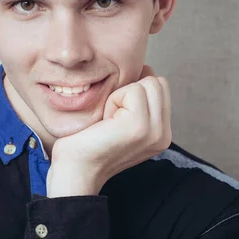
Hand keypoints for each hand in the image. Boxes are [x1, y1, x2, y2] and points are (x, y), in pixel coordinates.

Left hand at [46, 65, 171, 196]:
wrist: (74, 170)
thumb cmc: (88, 142)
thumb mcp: (121, 118)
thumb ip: (139, 100)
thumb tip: (146, 68)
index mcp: (161, 133)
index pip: (161, 87)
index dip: (134, 92)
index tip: (115, 117)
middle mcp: (164, 134)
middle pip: (158, 82)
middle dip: (130, 91)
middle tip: (111, 117)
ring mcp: (155, 132)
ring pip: (148, 82)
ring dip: (121, 95)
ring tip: (109, 120)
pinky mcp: (140, 126)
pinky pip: (133, 90)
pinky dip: (114, 100)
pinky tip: (105, 122)